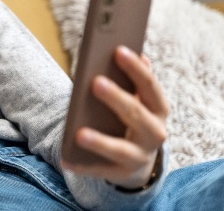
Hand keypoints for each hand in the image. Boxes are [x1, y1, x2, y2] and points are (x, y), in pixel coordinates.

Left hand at [62, 46, 168, 188]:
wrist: (138, 160)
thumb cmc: (131, 119)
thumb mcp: (136, 100)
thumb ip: (132, 81)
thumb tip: (136, 54)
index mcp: (158, 109)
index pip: (149, 86)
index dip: (135, 69)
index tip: (118, 50)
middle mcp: (155, 133)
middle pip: (135, 114)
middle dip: (116, 98)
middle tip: (95, 82)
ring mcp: (140, 156)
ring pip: (119, 149)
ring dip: (100, 141)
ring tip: (79, 133)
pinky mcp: (121, 173)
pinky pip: (99, 170)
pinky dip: (82, 166)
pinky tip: (65, 160)